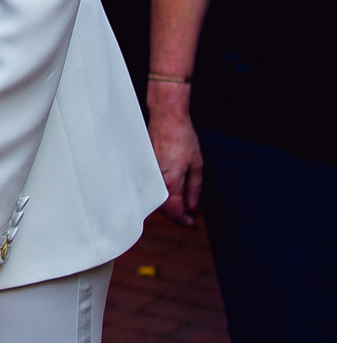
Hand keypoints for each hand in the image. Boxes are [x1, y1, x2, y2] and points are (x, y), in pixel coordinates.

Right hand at [148, 87, 203, 225]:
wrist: (166, 118)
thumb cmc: (182, 138)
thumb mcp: (196, 165)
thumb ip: (194, 188)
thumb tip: (194, 206)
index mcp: (170, 181)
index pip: (175, 211)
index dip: (184, 221)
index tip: (193, 224)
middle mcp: (156, 180)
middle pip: (163, 208)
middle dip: (176, 216)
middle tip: (189, 217)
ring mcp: (148, 173)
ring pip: (156, 199)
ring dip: (168, 206)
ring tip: (182, 205)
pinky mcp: (144, 166)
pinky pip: (151, 187)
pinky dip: (161, 194)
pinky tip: (170, 192)